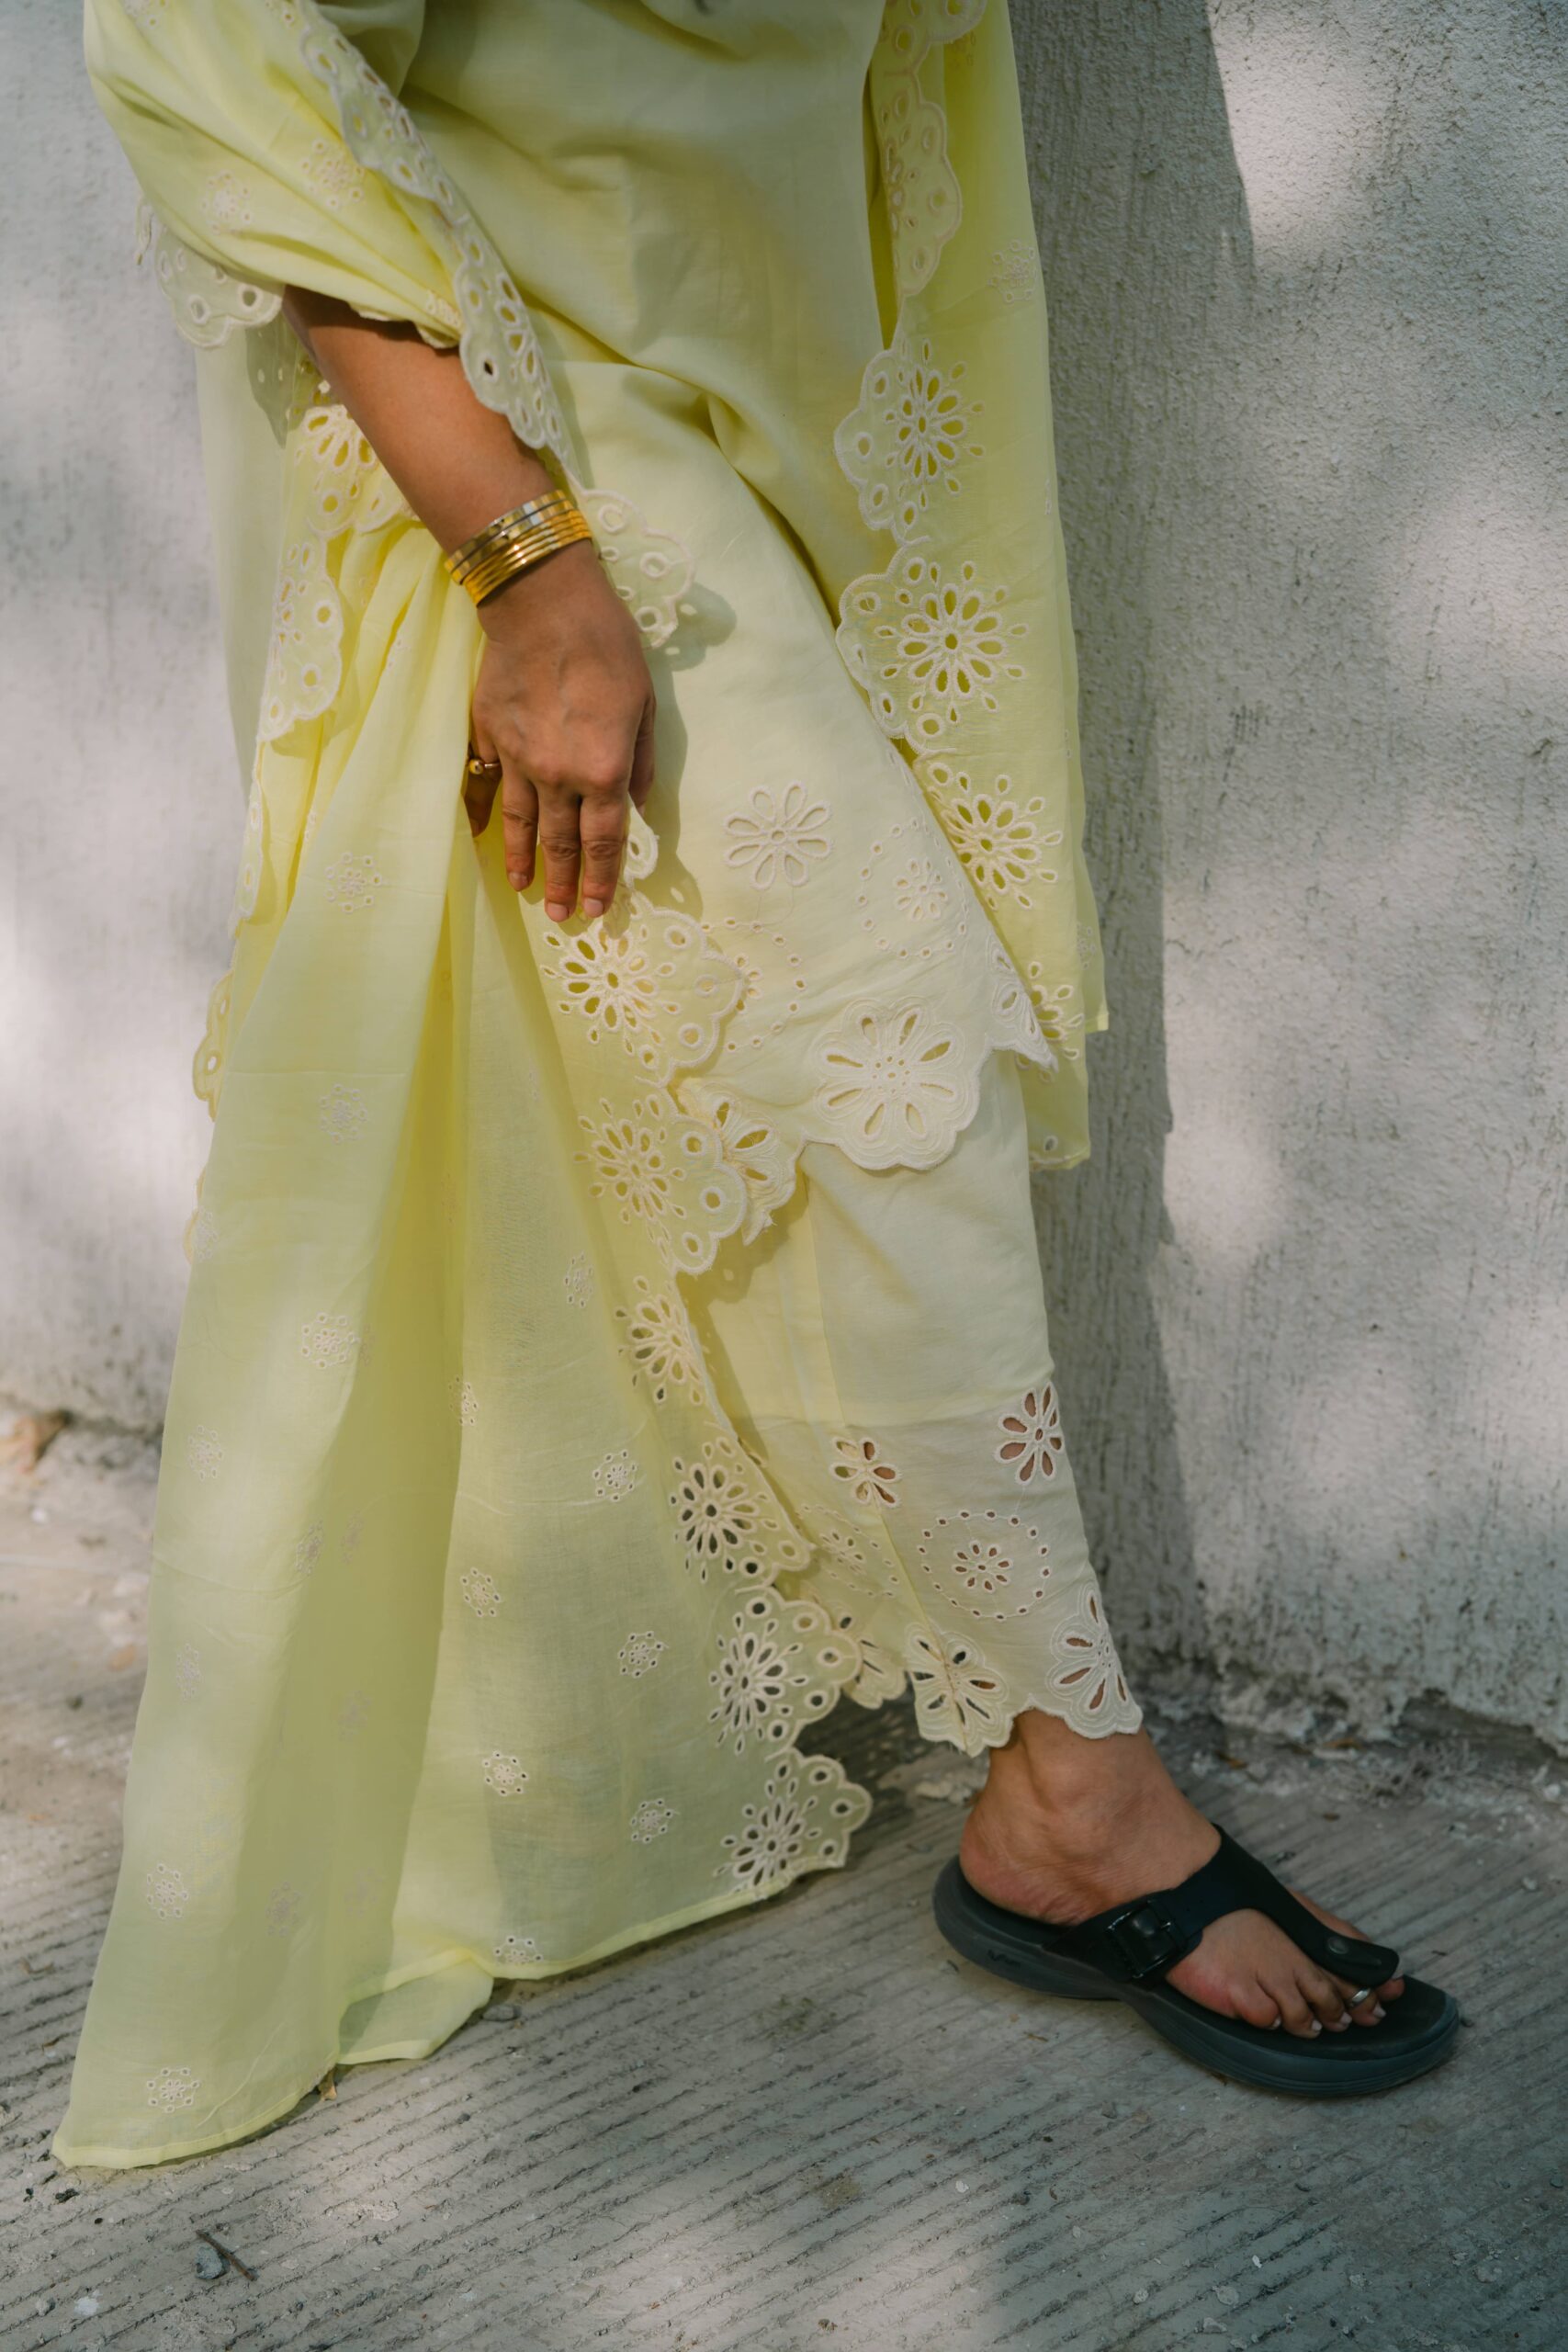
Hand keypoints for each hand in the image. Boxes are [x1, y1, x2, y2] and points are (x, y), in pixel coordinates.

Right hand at [464, 541, 655, 921]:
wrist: (543, 604)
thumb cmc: (607, 647)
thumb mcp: (644, 705)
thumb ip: (639, 761)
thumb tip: (635, 803)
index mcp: (603, 773)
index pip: (604, 842)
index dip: (604, 879)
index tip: (600, 909)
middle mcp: (558, 777)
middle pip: (560, 844)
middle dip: (564, 884)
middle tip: (563, 915)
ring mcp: (517, 760)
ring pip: (520, 823)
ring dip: (523, 860)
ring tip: (522, 888)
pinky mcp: (488, 737)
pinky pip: (486, 785)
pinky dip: (484, 812)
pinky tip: (480, 834)